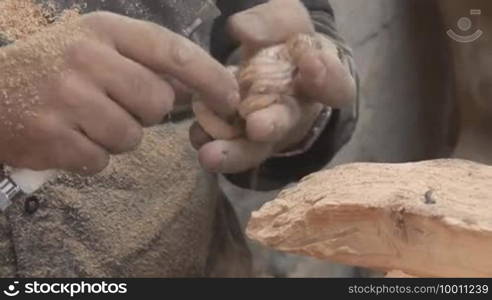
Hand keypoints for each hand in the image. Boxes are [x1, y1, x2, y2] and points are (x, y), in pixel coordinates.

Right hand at [0, 12, 237, 174]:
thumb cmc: (51, 67)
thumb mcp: (95, 46)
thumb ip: (144, 59)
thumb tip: (193, 86)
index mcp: (103, 30)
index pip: (172, 51)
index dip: (209, 76)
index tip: (231, 97)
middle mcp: (85, 58)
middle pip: (156, 102)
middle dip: (147, 112)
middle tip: (116, 104)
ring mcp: (66, 98)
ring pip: (131, 136)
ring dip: (118, 137)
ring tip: (87, 121)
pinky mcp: (52, 137)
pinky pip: (102, 160)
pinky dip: (92, 156)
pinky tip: (69, 138)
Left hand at [191, 0, 355, 172]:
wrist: (271, 65)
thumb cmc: (285, 42)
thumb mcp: (285, 21)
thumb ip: (273, 22)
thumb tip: (242, 28)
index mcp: (318, 82)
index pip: (336, 85)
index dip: (327, 78)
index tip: (311, 62)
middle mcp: (295, 112)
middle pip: (287, 123)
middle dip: (272, 125)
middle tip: (257, 127)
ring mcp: (266, 129)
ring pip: (254, 147)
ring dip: (234, 152)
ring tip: (210, 155)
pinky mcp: (240, 136)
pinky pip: (226, 144)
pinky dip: (210, 140)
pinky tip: (197, 137)